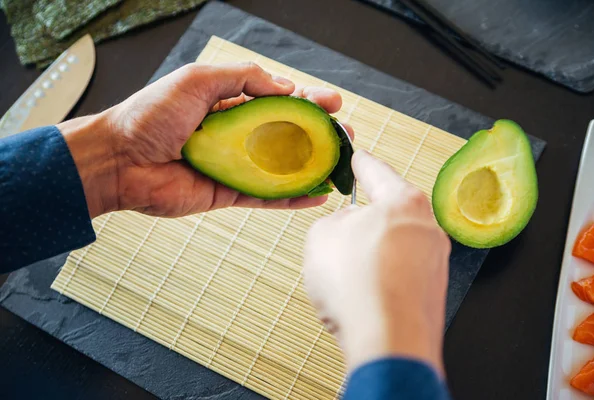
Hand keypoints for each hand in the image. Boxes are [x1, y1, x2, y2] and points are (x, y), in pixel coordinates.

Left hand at [57, 62, 351, 217]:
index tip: (333, 102)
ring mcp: (234, 166)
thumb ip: (242, 78)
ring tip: (342, 162)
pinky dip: (293, 198)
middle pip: (288, 135)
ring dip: (314, 165)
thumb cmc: (151, 114)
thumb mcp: (198, 79)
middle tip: (344, 135)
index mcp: (229, 103)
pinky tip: (318, 194)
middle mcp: (236, 135)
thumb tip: (285, 87)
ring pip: (283, 167)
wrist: (119, 159)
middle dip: (318, 134)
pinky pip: (267, 197)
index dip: (308, 100)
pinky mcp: (229, 194)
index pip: (279, 100)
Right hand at [303, 150, 450, 374]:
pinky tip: (361, 295)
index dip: (361, 162)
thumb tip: (348, 225)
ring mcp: (434, 262)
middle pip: (388, 213)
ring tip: (344, 275)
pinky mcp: (432, 292)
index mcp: (404, 202)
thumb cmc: (357, 284)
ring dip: (369, 255)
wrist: (388, 343)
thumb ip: (334, 220)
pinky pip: (399, 275)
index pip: (378, 172)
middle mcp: (428, 228)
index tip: (357, 155)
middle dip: (363, 220)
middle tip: (339, 229)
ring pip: (392, 246)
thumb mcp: (322, 236)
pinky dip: (379, 280)